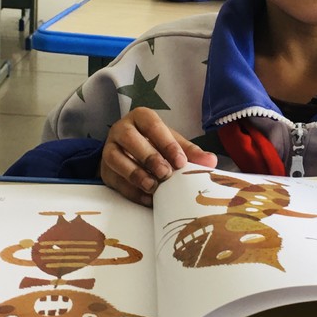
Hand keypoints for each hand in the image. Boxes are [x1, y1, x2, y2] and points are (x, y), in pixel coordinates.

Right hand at [100, 107, 217, 205]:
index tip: (181, 162)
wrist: (127, 153)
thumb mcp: (171, 142)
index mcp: (140, 117)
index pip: (153, 126)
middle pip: (130, 139)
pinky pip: (115, 180)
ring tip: (154, 187)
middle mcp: (121, 129)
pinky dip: (132, 191)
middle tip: (166, 174)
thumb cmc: (153, 143)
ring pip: (116, 159)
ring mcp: (109, 149)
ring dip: (136, 174)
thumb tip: (211, 161)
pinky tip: (147, 199)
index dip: (167, 143)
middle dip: (149, 157)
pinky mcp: (105, 170)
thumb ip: (190, 151)